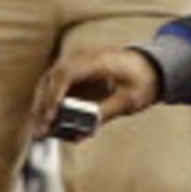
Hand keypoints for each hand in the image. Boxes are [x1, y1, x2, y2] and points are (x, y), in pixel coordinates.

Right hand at [26, 45, 160, 141]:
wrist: (150, 67)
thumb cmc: (142, 80)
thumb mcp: (130, 98)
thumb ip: (107, 111)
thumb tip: (87, 127)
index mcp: (96, 61)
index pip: (66, 74)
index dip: (54, 94)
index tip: (50, 115)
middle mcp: (81, 60)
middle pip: (51, 79)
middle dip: (43, 105)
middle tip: (40, 129)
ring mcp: (76, 67)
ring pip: (49, 84)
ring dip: (43, 107)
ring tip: (41, 131)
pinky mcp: (75, 77)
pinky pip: (57, 90)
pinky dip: (51, 106)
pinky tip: (52, 125)